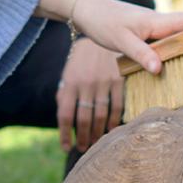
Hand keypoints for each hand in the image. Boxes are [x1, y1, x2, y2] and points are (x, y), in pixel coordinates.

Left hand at [56, 37, 123, 152]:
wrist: (102, 33)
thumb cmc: (82, 59)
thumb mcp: (69, 73)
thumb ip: (65, 94)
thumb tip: (63, 120)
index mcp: (69, 82)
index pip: (64, 114)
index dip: (64, 134)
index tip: (65, 148)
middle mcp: (85, 84)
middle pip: (83, 119)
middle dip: (82, 137)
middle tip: (83, 149)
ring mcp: (103, 82)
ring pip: (100, 115)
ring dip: (98, 133)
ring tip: (96, 144)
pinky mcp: (118, 80)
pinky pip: (117, 106)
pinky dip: (114, 121)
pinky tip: (111, 131)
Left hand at [70, 0, 182, 71]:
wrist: (88, 11)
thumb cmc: (103, 23)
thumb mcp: (121, 41)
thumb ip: (140, 54)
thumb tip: (159, 69)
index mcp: (158, 21)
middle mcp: (159, 23)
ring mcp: (153, 28)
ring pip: (178, 35)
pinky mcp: (145, 34)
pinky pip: (166, 41)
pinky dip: (175, 50)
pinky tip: (174, 66)